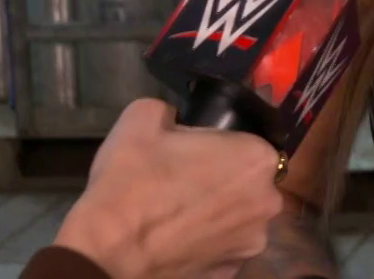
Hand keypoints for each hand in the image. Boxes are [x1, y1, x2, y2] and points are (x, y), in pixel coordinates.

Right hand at [53, 98, 285, 278]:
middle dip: (223, 179)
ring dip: (216, 212)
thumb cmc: (132, 180)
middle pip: (248, 181)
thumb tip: (174, 120)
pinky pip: (222, 248)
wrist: (106, 252)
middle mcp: (267, 203)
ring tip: (175, 213)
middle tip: (181, 180)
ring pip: (238, 217)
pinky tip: (176, 238)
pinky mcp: (230, 274)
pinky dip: (205, 242)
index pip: (247, 140)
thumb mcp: (142, 116)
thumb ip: (171, 110)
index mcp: (257, 159)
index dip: (218, 144)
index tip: (192, 152)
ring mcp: (251, 245)